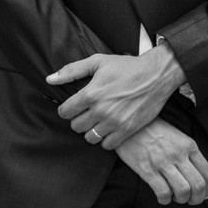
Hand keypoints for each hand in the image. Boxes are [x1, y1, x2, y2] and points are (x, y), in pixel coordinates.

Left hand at [47, 44, 185, 149]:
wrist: (157, 74)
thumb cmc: (128, 67)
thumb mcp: (99, 62)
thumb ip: (72, 70)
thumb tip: (50, 80)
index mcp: (91, 93)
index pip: (65, 112)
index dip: (68, 108)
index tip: (76, 105)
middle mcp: (100, 110)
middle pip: (76, 126)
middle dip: (80, 119)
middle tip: (89, 111)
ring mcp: (114, 122)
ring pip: (90, 137)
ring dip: (92, 130)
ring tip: (100, 120)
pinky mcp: (127, 130)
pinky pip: (107, 145)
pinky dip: (107, 139)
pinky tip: (111, 128)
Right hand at [116, 119, 207, 204]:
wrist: (133, 124)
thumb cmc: (156, 131)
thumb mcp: (179, 137)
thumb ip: (190, 155)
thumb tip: (201, 178)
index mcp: (189, 146)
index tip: (204, 194)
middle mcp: (179, 154)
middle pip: (198, 184)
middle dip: (197, 199)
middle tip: (191, 200)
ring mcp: (163, 162)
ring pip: (183, 191)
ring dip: (181, 200)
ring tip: (175, 197)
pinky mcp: (148, 170)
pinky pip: (163, 192)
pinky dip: (165, 200)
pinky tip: (163, 197)